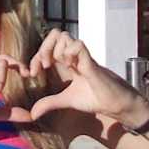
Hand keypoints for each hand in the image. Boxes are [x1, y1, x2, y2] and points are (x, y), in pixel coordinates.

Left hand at [28, 31, 148, 124]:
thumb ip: (50, 103)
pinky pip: (78, 45)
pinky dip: (69, 53)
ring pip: (64, 36)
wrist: (116, 105)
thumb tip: (32, 113)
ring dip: (55, 50)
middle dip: (44, 48)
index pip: (49, 46)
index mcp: (67, 62)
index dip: (36, 56)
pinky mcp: (91, 62)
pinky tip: (70, 67)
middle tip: (43, 66)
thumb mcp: (66, 100)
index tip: (32, 73)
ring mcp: (82, 57)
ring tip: (55, 66)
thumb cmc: (95, 98)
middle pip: (56, 35)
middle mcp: (74, 56)